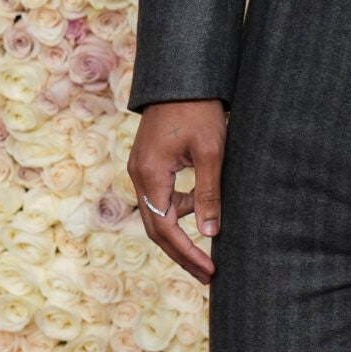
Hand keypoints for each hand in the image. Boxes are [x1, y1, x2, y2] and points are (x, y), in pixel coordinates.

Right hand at [128, 99, 226, 284]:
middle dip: (182, 253)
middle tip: (208, 274)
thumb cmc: (199, 110)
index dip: (188, 254)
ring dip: (181, 232)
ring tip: (211, 242)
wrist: (183, 77)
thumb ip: (208, 193)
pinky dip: (179, 209)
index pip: (166, 230)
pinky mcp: (149, 162)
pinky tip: (200, 208)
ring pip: (157, 214)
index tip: (211, 271)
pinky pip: (160, 197)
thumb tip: (210, 233)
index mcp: (151, 176)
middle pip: (156, 229)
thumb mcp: (210, 152)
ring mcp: (141, 169)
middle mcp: (139, 176)